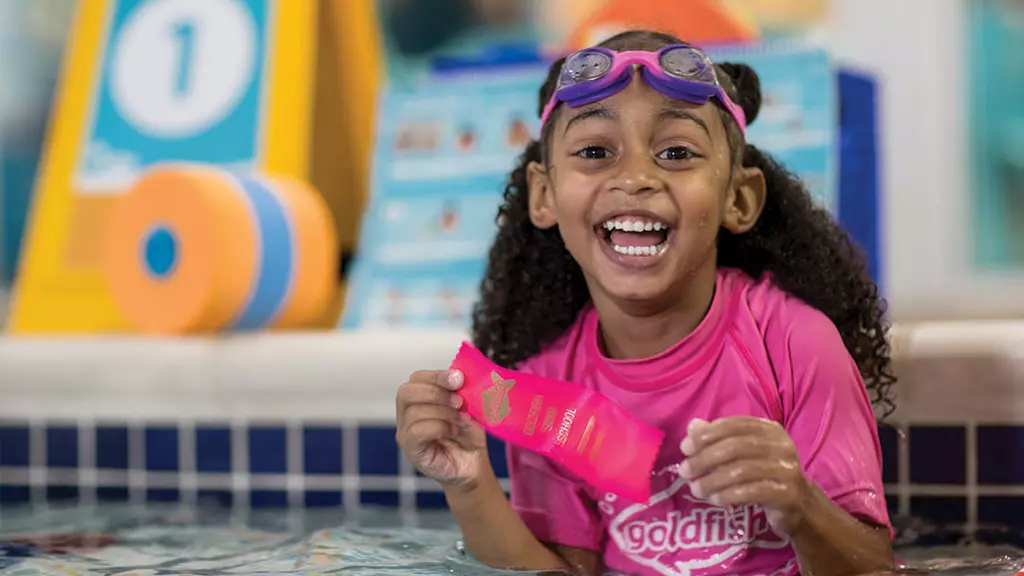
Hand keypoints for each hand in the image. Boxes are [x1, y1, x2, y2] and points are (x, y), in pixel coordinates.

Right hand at [395, 370, 488, 491]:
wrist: (473, 465)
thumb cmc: (468, 437)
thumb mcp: (468, 408)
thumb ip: (461, 391)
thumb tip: (459, 375)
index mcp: (419, 399)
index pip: (416, 379)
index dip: (437, 375)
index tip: (459, 378)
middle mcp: (406, 415)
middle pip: (406, 392)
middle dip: (436, 392)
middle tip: (459, 401)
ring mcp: (406, 434)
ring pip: (414, 412)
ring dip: (444, 412)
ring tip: (462, 419)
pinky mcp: (412, 450)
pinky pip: (418, 431)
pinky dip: (440, 427)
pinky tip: (455, 431)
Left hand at [677, 417, 811, 534]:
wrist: (799, 505)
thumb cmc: (764, 474)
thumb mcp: (743, 453)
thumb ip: (718, 438)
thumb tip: (693, 426)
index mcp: (769, 429)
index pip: (733, 425)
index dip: (706, 435)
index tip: (685, 448)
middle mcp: (781, 445)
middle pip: (735, 447)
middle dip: (704, 458)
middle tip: (684, 471)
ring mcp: (786, 469)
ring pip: (742, 471)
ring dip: (713, 480)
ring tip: (695, 489)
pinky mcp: (787, 493)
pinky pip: (752, 492)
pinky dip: (729, 495)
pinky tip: (715, 499)